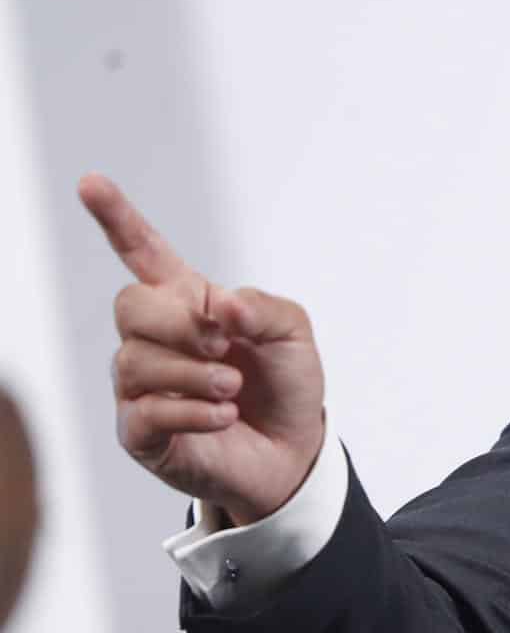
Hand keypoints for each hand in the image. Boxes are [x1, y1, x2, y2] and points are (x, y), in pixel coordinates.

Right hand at [79, 174, 326, 525]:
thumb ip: (262, 308)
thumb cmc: (286, 383)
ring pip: (136, 362)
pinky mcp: (141, 432)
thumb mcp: (293, 334)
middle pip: (130, 306)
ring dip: (195, 374)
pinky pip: (146, 411)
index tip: (91, 182)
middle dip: (178, 323)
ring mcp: (141, 386)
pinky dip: (193, 410)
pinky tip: (225, 415)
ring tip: (233, 389)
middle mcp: (155, 339)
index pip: (141, 253)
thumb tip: (220, 304)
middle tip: (225, 347)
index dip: (117, 218)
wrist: (295, 450)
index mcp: (189, 302)